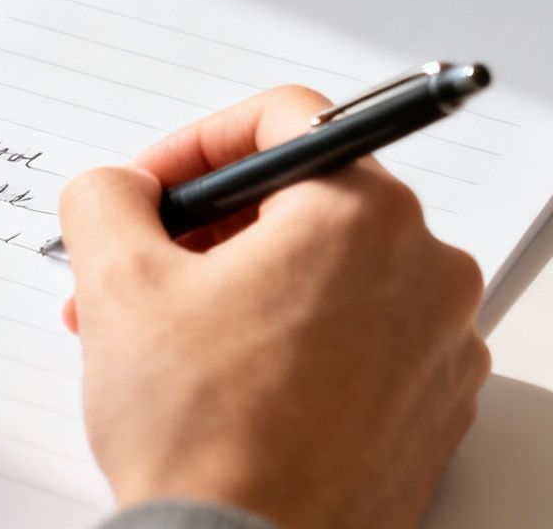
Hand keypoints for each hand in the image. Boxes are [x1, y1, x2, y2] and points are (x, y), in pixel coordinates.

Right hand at [60, 87, 489, 528]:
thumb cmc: (203, 433)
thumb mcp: (120, 283)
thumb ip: (109, 197)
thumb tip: (118, 186)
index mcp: (365, 214)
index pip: (285, 119)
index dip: (197, 145)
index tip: (152, 189)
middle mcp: (428, 268)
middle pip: (308, 201)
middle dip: (209, 231)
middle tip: (142, 270)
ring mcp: (443, 346)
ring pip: (332, 276)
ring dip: (244, 289)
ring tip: (168, 340)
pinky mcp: (436, 412)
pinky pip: (364, 342)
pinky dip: (297, 344)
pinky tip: (230, 385)